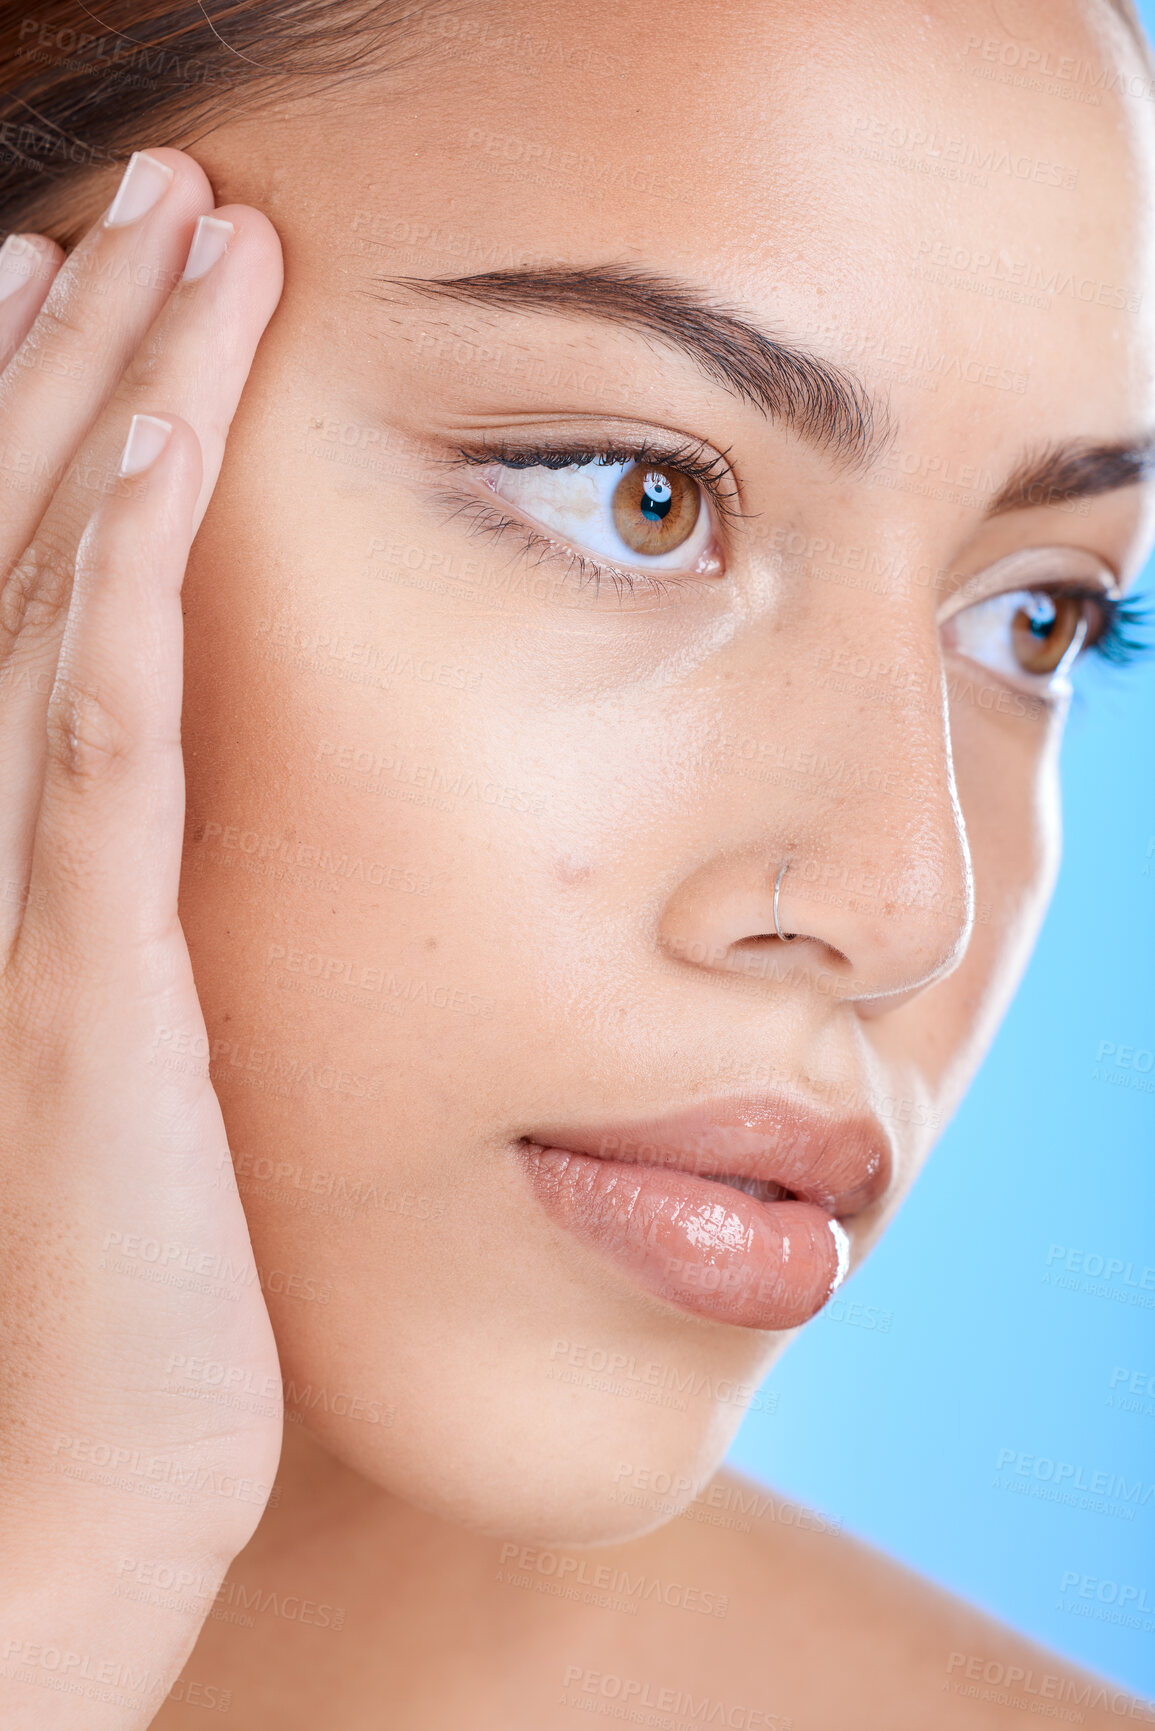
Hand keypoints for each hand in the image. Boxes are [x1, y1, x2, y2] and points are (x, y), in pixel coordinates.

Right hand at [0, 148, 283, 1721]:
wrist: (71, 1481)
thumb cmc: (121, 1292)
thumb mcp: (138, 1066)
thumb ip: (146, 919)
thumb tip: (189, 805)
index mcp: (11, 857)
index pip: (26, 582)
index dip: (59, 417)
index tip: (112, 285)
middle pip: (31, 538)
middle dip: (93, 347)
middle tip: (155, 194)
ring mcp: (23, 897)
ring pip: (67, 590)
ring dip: (124, 399)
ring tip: (183, 236)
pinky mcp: (88, 971)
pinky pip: (108, 731)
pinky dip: (133, 571)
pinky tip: (178, 438)